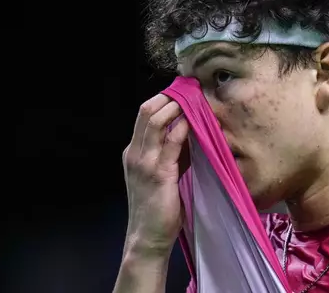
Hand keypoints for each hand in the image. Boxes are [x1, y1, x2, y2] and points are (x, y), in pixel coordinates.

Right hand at [121, 94, 189, 257]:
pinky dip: (182, 127)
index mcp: (133, 152)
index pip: (144, 115)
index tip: (183, 93)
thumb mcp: (162, 174)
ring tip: (194, 99)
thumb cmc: (158, 209)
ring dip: (176, 106)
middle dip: (169, 97)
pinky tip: (194, 122)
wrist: (148, 238)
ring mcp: (143, 162)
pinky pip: (171, 141)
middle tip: (191, 91)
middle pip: (147, 111)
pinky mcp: (158, 172)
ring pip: (156, 120)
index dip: (162, 100)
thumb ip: (172, 154)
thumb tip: (190, 132)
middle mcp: (134, 153)